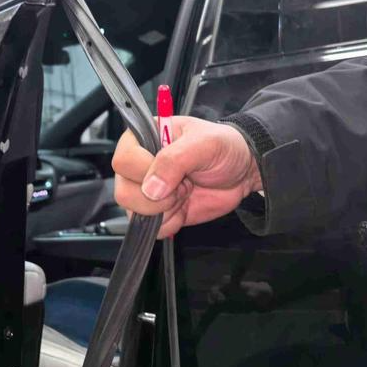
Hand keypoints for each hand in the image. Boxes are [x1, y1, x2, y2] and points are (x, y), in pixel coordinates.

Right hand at [112, 116, 261, 237]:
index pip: (123, 161)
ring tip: (185, 191)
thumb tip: (150, 188)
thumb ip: (175, 160)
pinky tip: (184, 206)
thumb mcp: (204, 143)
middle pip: (124, 191)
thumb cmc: (223, 147)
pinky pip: (151, 228)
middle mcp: (137, 165)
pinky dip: (171, 222)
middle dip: (159, 196)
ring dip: (166, 209)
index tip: (175, 171)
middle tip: (184, 183)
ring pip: (134, 213)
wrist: (243, 170)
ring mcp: (144, 190)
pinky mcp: (156, 211)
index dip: (146, 171)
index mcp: (141, 138)